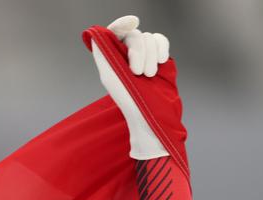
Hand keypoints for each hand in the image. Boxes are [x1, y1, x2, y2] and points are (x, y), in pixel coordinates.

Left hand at [91, 15, 169, 159]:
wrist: (149, 113)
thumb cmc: (128, 99)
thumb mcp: (109, 75)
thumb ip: (102, 52)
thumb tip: (100, 32)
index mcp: (113, 55)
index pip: (115, 31)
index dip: (122, 24)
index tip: (132, 22)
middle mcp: (127, 52)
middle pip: (135, 35)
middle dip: (138, 52)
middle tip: (138, 73)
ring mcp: (144, 54)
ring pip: (149, 38)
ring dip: (150, 55)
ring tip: (149, 75)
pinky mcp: (159, 57)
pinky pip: (161, 39)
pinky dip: (162, 48)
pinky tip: (161, 61)